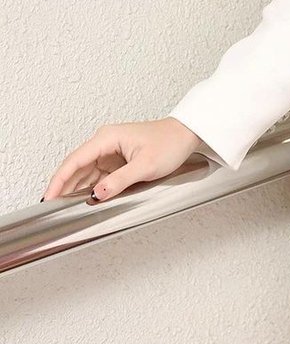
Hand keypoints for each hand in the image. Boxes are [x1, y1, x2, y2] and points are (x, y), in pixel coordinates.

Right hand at [41, 117, 203, 202]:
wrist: (185, 134)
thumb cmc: (169, 142)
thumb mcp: (146, 165)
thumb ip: (120, 180)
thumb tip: (97, 194)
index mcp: (107, 138)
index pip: (74, 160)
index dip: (59, 180)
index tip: (48, 197)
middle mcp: (105, 142)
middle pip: (76, 167)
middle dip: (63, 187)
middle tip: (52, 209)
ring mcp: (110, 151)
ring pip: (85, 172)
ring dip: (76, 189)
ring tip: (64, 208)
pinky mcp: (116, 160)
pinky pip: (97, 175)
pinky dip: (89, 187)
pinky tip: (84, 200)